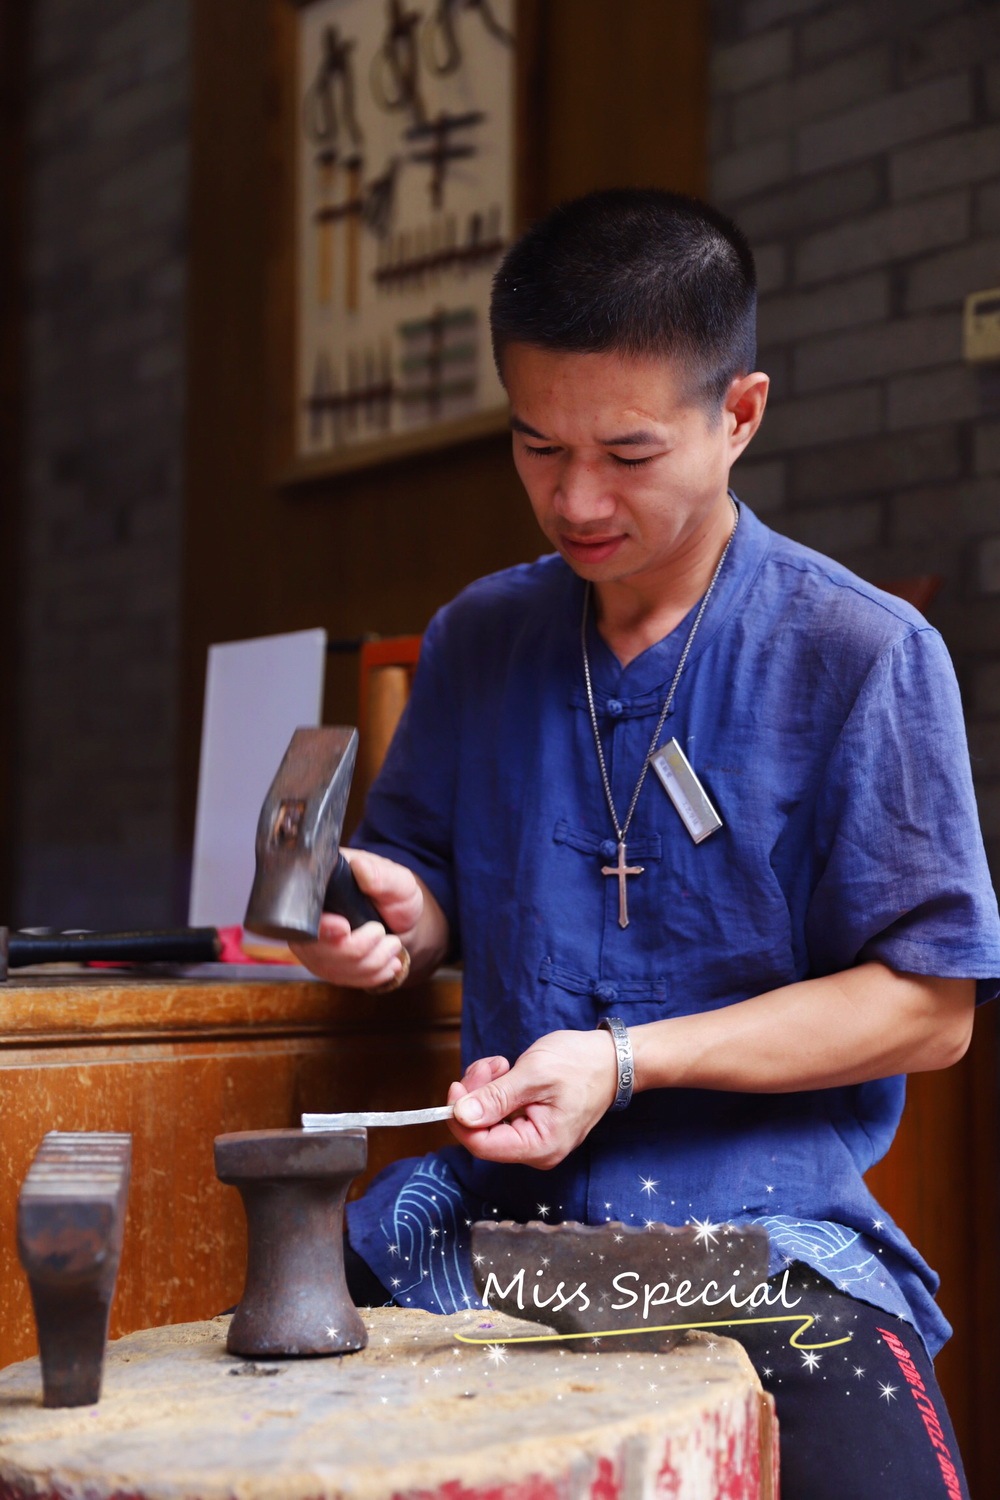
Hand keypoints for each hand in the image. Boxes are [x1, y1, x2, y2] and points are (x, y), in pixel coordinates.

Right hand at [288, 849, 420, 988]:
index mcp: (321, 887)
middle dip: (358, 948)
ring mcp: (313, 943)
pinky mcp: (323, 964)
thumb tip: (361, 868)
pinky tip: (389, 966)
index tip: (344, 928)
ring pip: (330, 967)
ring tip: (393, 946)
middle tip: (388, 937)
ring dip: (370, 963)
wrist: (400, 920)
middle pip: (316, 948)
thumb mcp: (397, 881)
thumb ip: (381, 876)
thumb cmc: (396, 895)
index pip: (305, 914)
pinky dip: (369, 976)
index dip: (322, 927)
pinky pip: (340, 979)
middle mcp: (308, 917)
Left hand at [446, 1029, 618, 1168]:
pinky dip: (496, 1089)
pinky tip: (507, 1071)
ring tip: (502, 1064)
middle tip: (490, 1066)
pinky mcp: (532, 1124)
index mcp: (538, 1146)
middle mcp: (535, 1150)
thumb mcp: (535, 1074)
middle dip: (476, 1096)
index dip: (460, 1116)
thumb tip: (461, 1115)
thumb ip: (496, 1097)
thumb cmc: (581, 1064)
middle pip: (481, 1131)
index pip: (480, 1144)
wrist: (613, 1059)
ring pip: (487, 1119)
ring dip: (485, 1089)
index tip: (456, 1086)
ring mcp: (533, 1138)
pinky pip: (500, 1112)